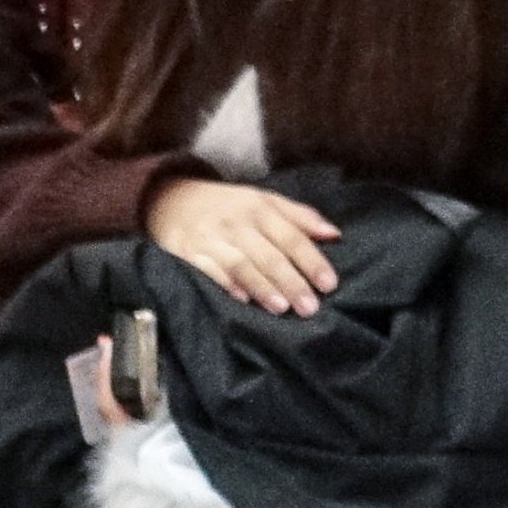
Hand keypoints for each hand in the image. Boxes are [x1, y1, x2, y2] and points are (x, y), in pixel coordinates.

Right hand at [143, 176, 341, 314]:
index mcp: (261, 209)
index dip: (312, 261)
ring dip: (262, 287)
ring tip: (281, 308)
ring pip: (241, 265)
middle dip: (291, 282)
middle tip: (310, 307)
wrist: (172, 199)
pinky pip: (207, 271)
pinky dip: (225, 284)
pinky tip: (242, 300)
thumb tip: (335, 234)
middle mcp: (237, 224)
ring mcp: (211, 238)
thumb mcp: (265, 201)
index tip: (329, 285)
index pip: (292, 237)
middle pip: (269, 255)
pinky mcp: (186, 252)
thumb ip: (300, 217)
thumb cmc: (229, 206)